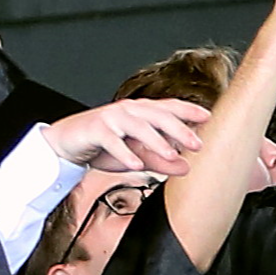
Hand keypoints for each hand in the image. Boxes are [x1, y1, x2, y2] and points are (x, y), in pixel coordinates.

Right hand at [49, 97, 209, 175]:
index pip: (170, 107)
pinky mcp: (95, 129)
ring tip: (171, 156)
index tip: (208, 118)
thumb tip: (187, 167)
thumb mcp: (136, 156)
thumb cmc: (104, 146)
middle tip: (197, 144)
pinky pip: (112, 141)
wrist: (67, 143)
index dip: (189, 110)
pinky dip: (125, 153)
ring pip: (138, 126)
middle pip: (158, 115)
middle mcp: (129, 110)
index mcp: (141, 111)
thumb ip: (160, 161)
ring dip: (156, 141)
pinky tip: (136, 166)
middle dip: (179, 129)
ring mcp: (111, 117)